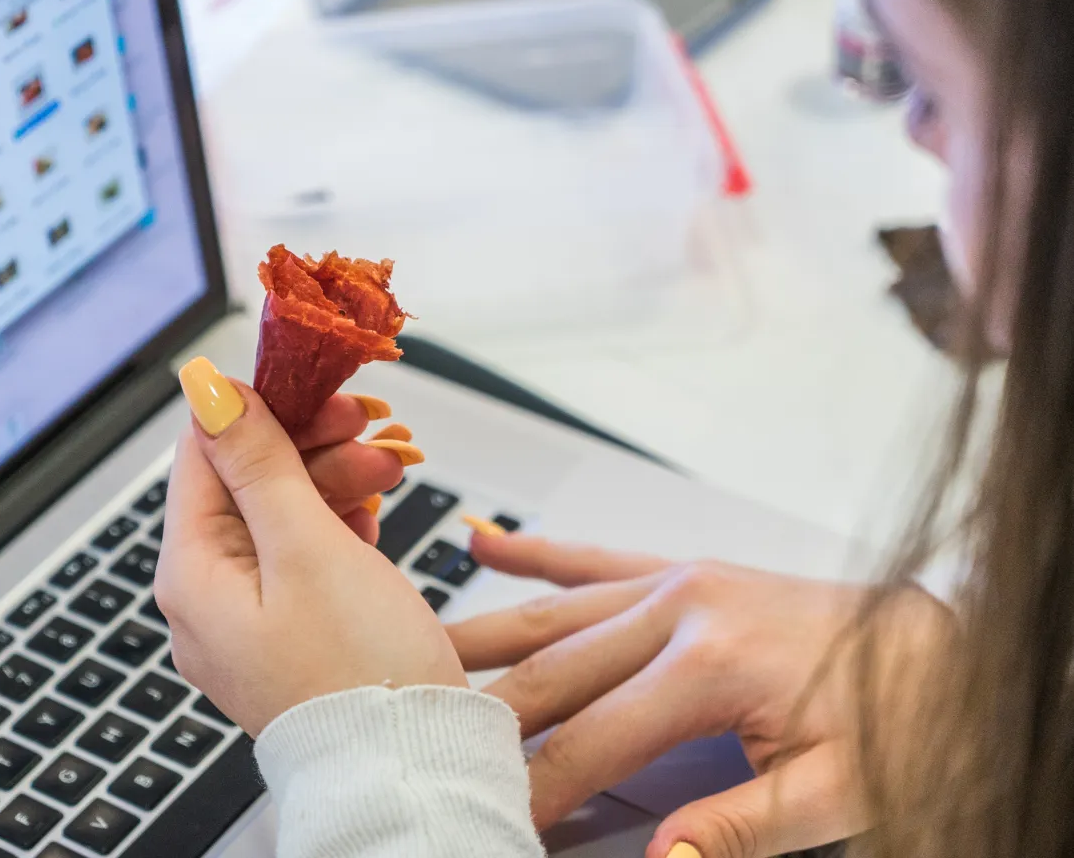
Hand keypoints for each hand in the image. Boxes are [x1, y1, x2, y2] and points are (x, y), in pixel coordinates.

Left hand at [155, 357, 464, 735]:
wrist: (414, 773)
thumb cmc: (360, 673)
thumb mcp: (307, 547)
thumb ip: (258, 463)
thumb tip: (205, 392)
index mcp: (190, 576)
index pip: (203, 457)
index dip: (260, 411)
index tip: (318, 389)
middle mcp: (206, 602)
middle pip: (244, 486)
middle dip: (308, 448)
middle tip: (368, 426)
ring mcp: (248, 623)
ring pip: (279, 520)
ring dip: (332, 482)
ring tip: (389, 470)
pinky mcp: (291, 638)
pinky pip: (301, 561)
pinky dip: (336, 529)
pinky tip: (372, 515)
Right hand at [448, 534, 948, 857]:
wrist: (950, 647)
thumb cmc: (906, 713)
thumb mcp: (841, 790)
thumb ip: (743, 824)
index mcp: (713, 663)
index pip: (594, 739)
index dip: (537, 787)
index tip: (496, 818)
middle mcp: (683, 608)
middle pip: (554, 669)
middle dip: (487, 715)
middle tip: (430, 740)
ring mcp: (679, 582)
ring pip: (554, 609)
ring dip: (483, 633)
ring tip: (417, 651)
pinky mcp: (685, 571)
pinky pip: (594, 559)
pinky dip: (536, 553)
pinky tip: (485, 543)